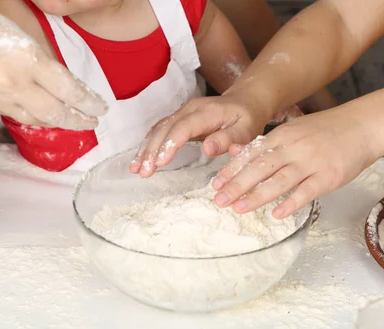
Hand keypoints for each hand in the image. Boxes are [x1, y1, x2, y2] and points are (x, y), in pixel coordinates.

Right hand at [0, 0, 106, 129]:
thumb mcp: (21, 37)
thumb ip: (43, 63)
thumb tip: (65, 86)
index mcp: (29, 60)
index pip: (70, 91)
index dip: (89, 103)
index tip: (101, 108)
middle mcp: (14, 83)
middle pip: (56, 114)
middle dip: (79, 121)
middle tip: (91, 123)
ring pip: (36, 120)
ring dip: (56, 122)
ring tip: (70, 121)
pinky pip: (12, 115)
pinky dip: (30, 115)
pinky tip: (39, 113)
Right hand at [129, 91, 274, 176]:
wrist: (244, 102)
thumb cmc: (246, 119)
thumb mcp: (246, 130)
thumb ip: (228, 139)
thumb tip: (207, 148)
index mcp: (208, 112)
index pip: (184, 127)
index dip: (171, 143)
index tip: (161, 162)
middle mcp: (190, 109)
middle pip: (166, 128)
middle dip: (153, 150)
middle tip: (144, 172)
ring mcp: (182, 112)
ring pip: (159, 129)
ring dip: (146, 149)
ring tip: (136, 169)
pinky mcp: (177, 118)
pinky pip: (159, 130)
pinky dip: (148, 145)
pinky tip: (140, 160)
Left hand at [211, 109, 378, 218]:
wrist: (363, 125)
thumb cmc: (325, 130)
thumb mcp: (292, 130)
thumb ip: (265, 143)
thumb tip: (235, 152)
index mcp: (282, 136)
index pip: (250, 154)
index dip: (231, 170)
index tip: (215, 185)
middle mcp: (294, 148)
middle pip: (260, 168)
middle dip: (237, 185)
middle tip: (219, 201)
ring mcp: (312, 162)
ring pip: (279, 181)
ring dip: (257, 196)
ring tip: (238, 208)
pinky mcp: (329, 176)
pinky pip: (306, 191)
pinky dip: (291, 203)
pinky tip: (277, 214)